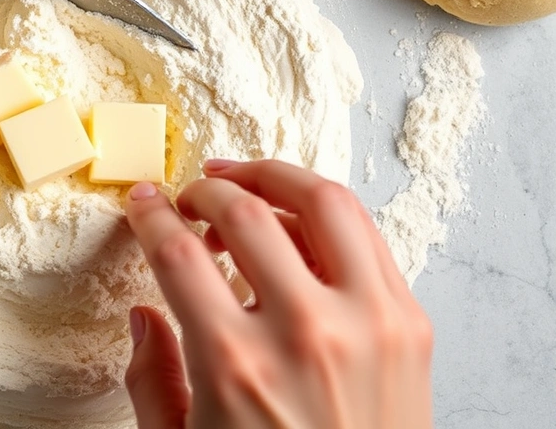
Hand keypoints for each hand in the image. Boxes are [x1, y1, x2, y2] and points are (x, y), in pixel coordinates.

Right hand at [122, 159, 433, 427]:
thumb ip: (152, 379)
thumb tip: (143, 317)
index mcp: (235, 364)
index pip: (177, 253)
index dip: (151, 216)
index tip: (144, 203)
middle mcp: (305, 333)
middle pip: (244, 212)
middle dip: (205, 189)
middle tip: (189, 195)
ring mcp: (369, 324)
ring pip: (323, 203)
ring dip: (274, 176)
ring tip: (245, 182)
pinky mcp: (411, 326)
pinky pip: (368, 238)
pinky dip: (326, 213)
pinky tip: (299, 220)